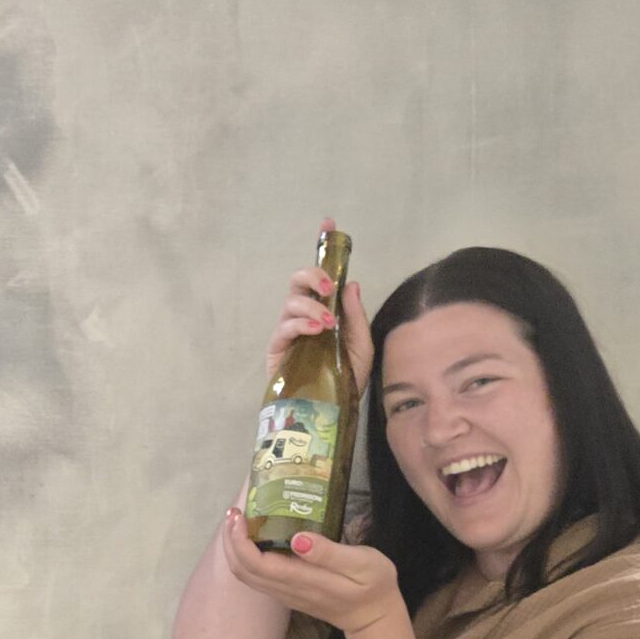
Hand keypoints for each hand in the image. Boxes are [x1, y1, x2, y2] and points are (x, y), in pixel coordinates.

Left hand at [218, 511, 403, 636]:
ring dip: (234, 548)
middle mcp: (287, 590)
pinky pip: (255, 577)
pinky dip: (245, 556)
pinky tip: (251, 537)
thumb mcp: (363, 564)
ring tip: (236, 521)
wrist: (373, 619)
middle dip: (231, 540)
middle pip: (243, 570)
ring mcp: (285, 595)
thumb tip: (297, 538)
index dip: (241, 540)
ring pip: (245, 576)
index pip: (258, 564)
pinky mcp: (286, 594)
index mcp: (304, 580)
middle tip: (234, 512)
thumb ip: (330, 553)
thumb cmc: (374, 585)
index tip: (241, 515)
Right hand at [263, 218, 371, 393]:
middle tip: (328, 287)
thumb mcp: (362, 349)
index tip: (328, 223)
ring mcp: (289, 332)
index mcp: (325, 312)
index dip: (323, 249)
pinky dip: (299, 323)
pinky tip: (314, 331)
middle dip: (312, 276)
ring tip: (326, 324)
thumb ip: (355, 318)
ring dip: (310, 306)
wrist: (329, 415)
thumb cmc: (345, 382)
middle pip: (298, 281)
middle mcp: (305, 317)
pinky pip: (283, 327)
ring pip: (290, 301)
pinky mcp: (277, 350)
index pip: (322, 277)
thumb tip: (351, 284)